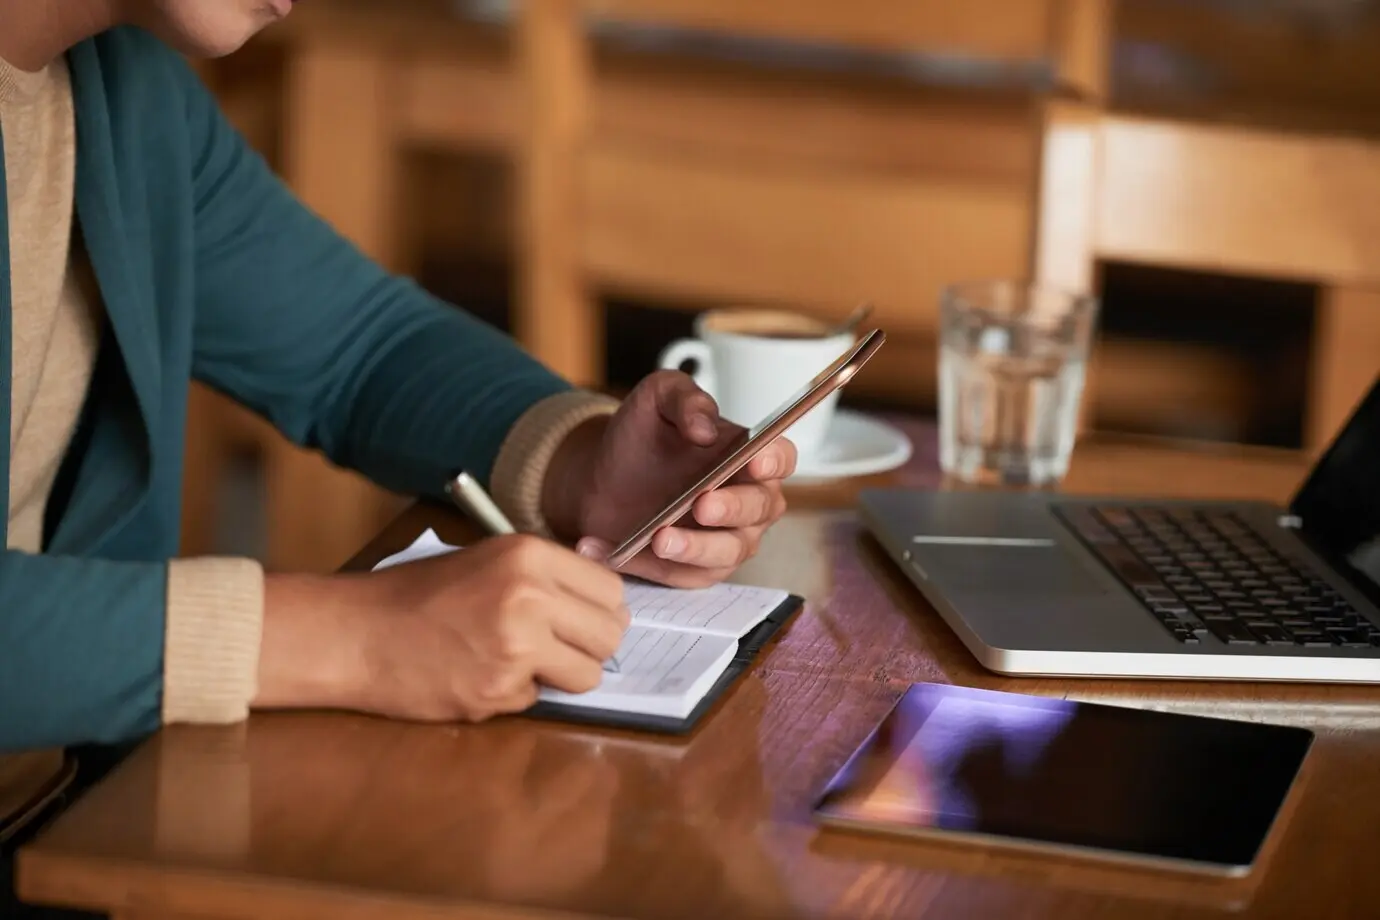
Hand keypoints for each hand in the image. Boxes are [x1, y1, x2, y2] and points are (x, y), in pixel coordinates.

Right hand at [255, 535, 629, 722]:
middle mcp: (531, 596)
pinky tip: (479, 676)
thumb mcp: (487, 561)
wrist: (355, 633)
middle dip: (590, 647)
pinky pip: (539, 699)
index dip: (600, 610)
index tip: (584, 620)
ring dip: (562, 676)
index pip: (610, 589)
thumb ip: (543, 578)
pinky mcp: (498, 690)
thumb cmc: (416, 595)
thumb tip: (599, 606)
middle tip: (560, 649)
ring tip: (520, 663)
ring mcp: (517, 646)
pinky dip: (516, 694)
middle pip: (611, 634)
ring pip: (587, 675)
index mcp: (529, 554)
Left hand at [544, 371, 796, 587]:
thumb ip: (684, 399)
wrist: (602, 476)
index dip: (774, 462)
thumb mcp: (656, 399)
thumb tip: (705, 428)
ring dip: (694, 547)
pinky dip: (648, 565)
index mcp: (748, 455)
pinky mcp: (696, 570)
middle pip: (759, 509)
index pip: (780, 458)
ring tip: (658, 538)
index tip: (754, 462)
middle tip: (701, 504)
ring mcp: (726, 539)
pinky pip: (682, 574)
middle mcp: (748, 500)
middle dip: (732, 509)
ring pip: (727, 551)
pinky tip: (612, 550)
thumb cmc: (641, 436)